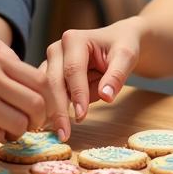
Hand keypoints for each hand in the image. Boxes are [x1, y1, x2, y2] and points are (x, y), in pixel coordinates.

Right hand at [0, 46, 47, 141]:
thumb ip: (8, 71)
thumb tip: (42, 94)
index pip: (41, 82)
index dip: (49, 100)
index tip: (44, 110)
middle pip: (35, 106)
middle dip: (37, 120)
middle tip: (29, 124)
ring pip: (19, 126)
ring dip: (17, 132)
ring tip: (6, 128)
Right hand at [43, 17, 143, 141]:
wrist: (118, 40)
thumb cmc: (122, 46)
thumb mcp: (126, 56)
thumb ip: (116, 75)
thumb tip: (106, 97)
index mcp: (73, 39)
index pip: (73, 70)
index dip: (77, 93)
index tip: (81, 116)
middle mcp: (57, 49)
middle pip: (54, 81)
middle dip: (59, 108)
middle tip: (64, 134)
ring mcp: (51, 62)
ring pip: (46, 90)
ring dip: (51, 111)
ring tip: (58, 133)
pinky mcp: (50, 75)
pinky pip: (46, 94)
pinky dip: (50, 109)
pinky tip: (53, 126)